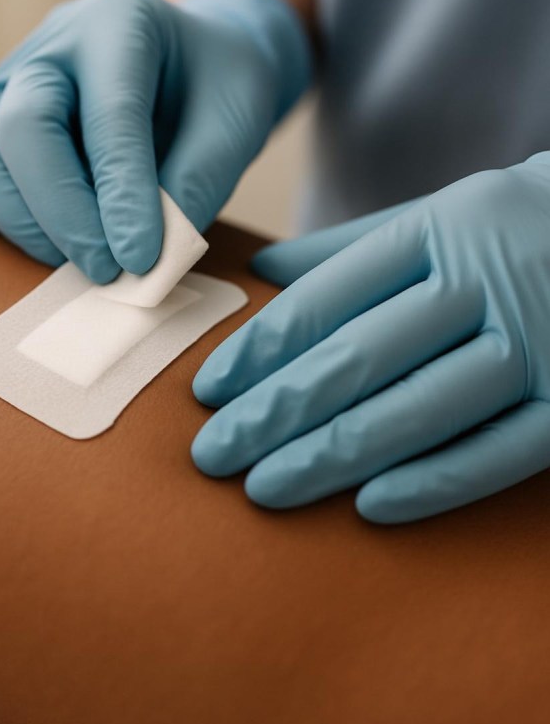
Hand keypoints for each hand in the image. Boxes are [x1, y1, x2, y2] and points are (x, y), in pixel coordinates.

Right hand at [0, 0, 310, 281]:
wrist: (192, 67)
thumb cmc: (218, 88)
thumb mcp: (238, 122)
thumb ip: (198, 181)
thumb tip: (146, 258)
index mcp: (120, 21)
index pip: (110, 114)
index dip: (122, 193)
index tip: (141, 259)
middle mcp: (53, 42)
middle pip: (23, 124)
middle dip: (62, 211)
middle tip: (106, 269)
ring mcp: (10, 77)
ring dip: (23, 220)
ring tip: (82, 261)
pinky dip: (6, 219)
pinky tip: (57, 245)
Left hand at [192, 156, 549, 522]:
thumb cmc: (510, 229)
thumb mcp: (436, 215)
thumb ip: (349, 250)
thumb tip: (260, 272)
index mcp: (439, 231)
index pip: (329, 297)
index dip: (260, 348)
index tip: (207, 391)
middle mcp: (485, 282)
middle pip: (360, 356)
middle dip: (275, 411)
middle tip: (212, 455)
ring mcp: (535, 344)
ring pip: (418, 408)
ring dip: (332, 455)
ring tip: (263, 489)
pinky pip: (497, 452)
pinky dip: (433, 482)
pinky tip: (367, 508)